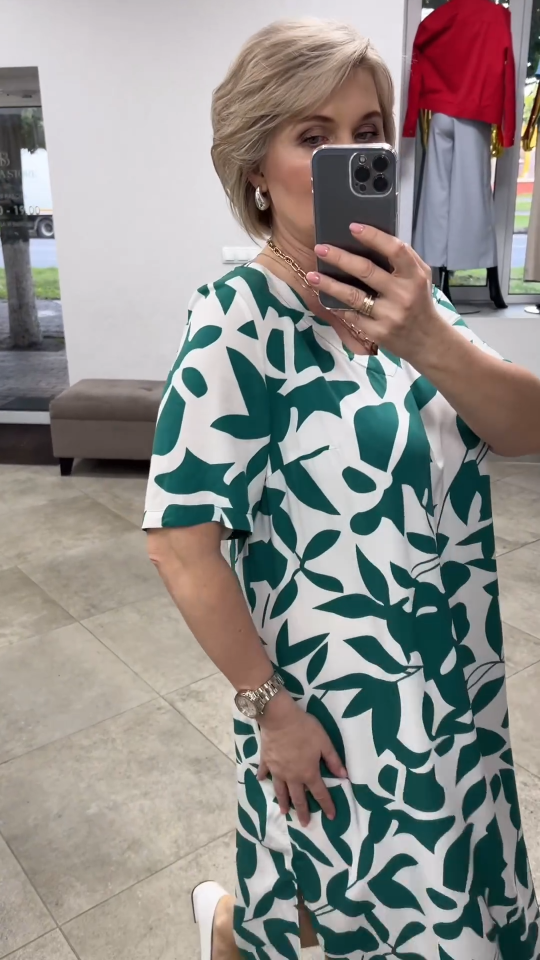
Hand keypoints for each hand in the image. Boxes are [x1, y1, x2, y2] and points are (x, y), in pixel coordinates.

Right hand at [257, 691, 347, 826]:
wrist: (279, 718)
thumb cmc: (305, 729)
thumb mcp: (324, 743)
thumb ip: (333, 760)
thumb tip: (344, 776)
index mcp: (308, 773)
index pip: (320, 793)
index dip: (327, 805)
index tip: (331, 816)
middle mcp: (292, 776)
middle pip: (298, 798)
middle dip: (303, 812)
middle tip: (305, 824)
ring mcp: (277, 770)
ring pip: (280, 790)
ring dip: (283, 802)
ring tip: (284, 812)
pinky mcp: (266, 761)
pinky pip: (264, 772)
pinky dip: (263, 777)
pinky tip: (261, 781)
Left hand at [308, 224, 444, 364]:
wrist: (427, 341)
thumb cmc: (419, 302)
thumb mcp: (421, 277)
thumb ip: (403, 259)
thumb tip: (374, 237)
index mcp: (415, 276)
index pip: (395, 250)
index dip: (374, 236)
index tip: (353, 227)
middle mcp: (403, 295)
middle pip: (366, 271)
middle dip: (340, 258)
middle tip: (319, 248)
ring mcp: (389, 315)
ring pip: (353, 296)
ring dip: (329, 284)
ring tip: (311, 275)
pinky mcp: (378, 333)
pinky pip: (352, 316)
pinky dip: (337, 306)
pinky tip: (324, 298)